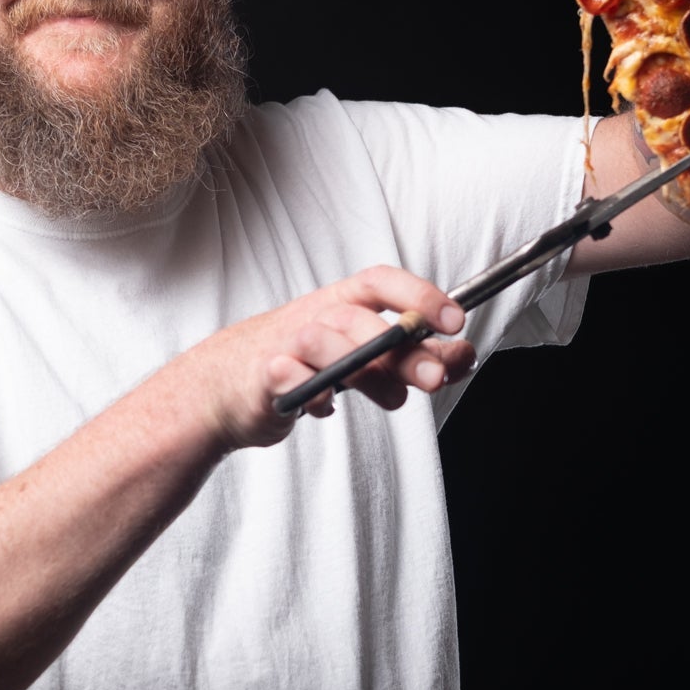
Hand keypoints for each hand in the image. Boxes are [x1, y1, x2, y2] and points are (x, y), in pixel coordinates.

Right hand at [178, 266, 475, 452]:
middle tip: (435, 377)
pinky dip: (313, 394)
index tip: (453, 321)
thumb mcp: (363, 356)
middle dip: (403, 348)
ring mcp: (285, 344)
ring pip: (323, 341)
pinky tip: (327, 407)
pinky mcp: (263, 376)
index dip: (418, 296)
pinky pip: (288, 378)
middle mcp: (314, 316)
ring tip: (391, 399)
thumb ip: (412, 355)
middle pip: (360, 319)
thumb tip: (463, 355)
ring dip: (364, 370)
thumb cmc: (300, 365)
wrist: (226, 387)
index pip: (380, 282)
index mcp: (340, 303)